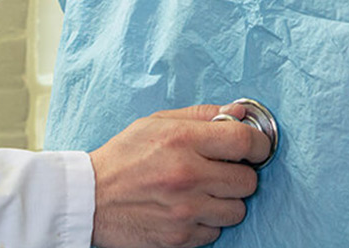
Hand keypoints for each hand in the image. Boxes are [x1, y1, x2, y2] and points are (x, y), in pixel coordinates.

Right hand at [89, 104, 269, 247]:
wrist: (90, 198)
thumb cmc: (123, 156)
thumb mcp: (157, 122)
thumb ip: (201, 115)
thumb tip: (239, 113)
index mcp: (183, 140)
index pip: (244, 141)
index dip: (258, 144)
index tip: (255, 147)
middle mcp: (188, 175)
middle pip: (248, 181)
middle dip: (239, 174)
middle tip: (221, 170)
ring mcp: (186, 210)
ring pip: (237, 210)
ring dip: (225, 201)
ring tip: (203, 191)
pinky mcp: (181, 237)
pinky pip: (216, 232)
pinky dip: (207, 222)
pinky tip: (188, 209)